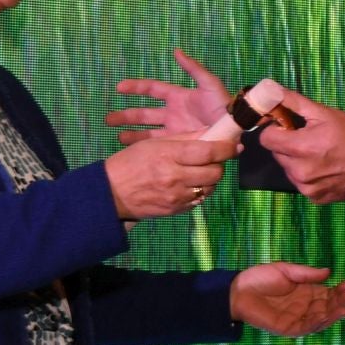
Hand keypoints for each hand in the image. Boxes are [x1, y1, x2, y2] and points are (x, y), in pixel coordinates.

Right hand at [102, 133, 234, 219]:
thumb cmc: (131, 162)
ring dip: (210, 179)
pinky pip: (198, 200)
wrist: (111, 194)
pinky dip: (199, 191)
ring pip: (210, 188)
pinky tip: (189, 184)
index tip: (233, 145)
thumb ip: (185, 139)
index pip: (208, 152)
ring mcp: (177, 197)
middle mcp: (175, 177)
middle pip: (215, 173)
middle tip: (213, 159)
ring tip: (199, 171)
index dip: (226, 148)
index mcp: (169, 156)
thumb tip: (212, 134)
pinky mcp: (176, 210)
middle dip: (219, 165)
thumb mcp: (155, 144)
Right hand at [107, 49, 231, 143]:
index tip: (118, 88)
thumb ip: (193, 68)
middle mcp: (173, 113)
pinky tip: (133, 150)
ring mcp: (175, 130)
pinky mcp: (179, 144)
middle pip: (145, 113)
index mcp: (178, 97)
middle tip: (108, 119)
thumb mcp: (209, 84)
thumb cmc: (224, 105)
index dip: (136, 87)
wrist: (236, 129)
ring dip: (132, 133)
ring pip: (148, 131)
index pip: (152, 90)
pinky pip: (159, 145)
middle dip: (127, 115)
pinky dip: (145, 147)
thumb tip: (176, 51)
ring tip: (117, 137)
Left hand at [230, 262, 344, 336]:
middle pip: (327, 307)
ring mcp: (297, 319)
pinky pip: (306, 328)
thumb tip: (328, 272)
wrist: (238, 291)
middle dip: (340, 302)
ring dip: (333, 315)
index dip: (339, 291)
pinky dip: (317, 323)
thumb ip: (306, 273)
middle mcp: (304, 307)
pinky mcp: (288, 328)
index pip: (327, 293)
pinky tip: (325, 315)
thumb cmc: (260, 278)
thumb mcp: (286, 270)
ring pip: (320, 319)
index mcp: (306, 292)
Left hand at [257, 89, 344, 203]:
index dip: (276, 130)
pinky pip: (302, 184)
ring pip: (289, 170)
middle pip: (277, 155)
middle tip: (310, 139)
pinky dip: (309, 176)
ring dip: (298, 161)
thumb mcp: (324, 113)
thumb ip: (293, 102)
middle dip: (289, 146)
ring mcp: (307, 188)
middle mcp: (300, 171)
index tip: (289, 128)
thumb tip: (269, 89)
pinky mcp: (315, 198)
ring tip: (320, 155)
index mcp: (300, 148)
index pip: (266, 139)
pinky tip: (325, 169)